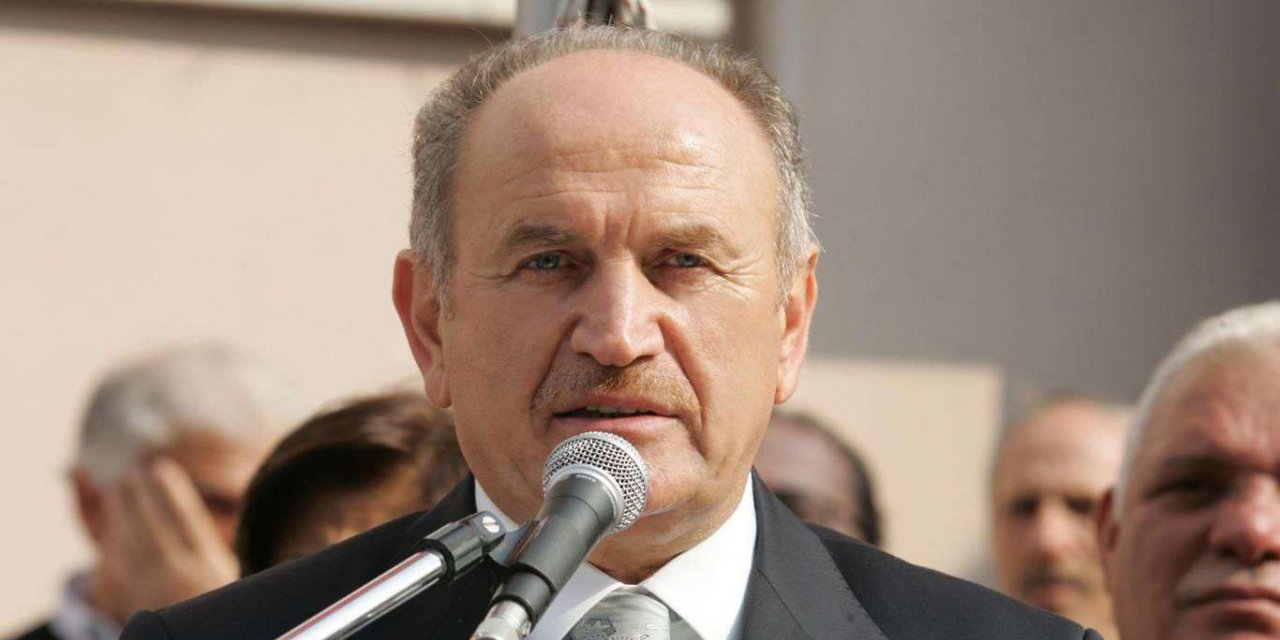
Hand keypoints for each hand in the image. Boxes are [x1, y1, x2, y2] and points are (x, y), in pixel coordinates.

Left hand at [101, 457, 239, 612]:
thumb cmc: (213, 605)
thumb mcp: (224, 572)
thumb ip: (202, 541)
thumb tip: (176, 501)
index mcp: (208, 568)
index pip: (185, 518)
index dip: (170, 490)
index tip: (160, 467)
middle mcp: (176, 578)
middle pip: (150, 526)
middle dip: (139, 495)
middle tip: (133, 471)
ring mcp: (147, 593)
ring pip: (127, 543)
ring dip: (119, 513)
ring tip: (118, 490)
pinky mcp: (126, 605)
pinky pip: (112, 566)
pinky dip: (110, 541)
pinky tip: (112, 527)